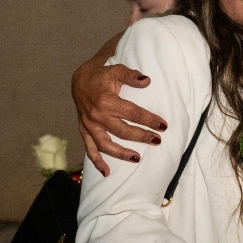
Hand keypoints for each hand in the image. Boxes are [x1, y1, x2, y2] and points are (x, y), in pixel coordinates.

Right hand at [72, 49, 167, 174]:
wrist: (79, 80)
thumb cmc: (102, 75)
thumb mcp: (116, 69)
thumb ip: (131, 75)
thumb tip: (147, 81)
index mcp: (106, 101)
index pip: (132, 113)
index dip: (149, 120)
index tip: (163, 126)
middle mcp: (96, 116)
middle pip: (122, 131)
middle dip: (141, 137)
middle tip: (157, 141)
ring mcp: (89, 125)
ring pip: (106, 144)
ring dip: (121, 153)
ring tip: (137, 158)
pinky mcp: (84, 130)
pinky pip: (90, 148)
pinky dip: (97, 161)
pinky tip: (106, 172)